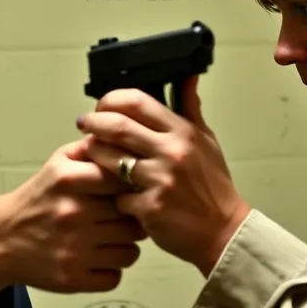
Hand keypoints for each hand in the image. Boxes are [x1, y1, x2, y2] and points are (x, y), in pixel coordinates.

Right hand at [0, 139, 144, 299]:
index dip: (132, 185)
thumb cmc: (38, 198)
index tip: (129, 189)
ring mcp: (73, 250)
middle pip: (132, 217)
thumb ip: (90, 149)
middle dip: (132, 216)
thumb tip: (123, 141)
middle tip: (121, 216)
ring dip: (125, 245)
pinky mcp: (73, 279)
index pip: (123, 178)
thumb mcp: (57, 163)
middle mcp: (72, 214)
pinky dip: (111, 269)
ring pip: (131, 250)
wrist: (1, 238)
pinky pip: (116, 277)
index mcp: (68, 180)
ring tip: (110, 237)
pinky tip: (99, 256)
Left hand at [75, 77, 249, 276]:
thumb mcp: (206, 141)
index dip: (111, 100)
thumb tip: (187, 76)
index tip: (101, 106)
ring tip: (90, 153)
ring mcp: (160, 181)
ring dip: (94, 154)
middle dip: (92, 122)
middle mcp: (171, 152)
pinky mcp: (150, 208)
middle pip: (116, 127)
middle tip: (83, 124)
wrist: (223, 230)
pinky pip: (117, 195)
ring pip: (109, 159)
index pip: (137, 102)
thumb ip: (190, 108)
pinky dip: (111, 194)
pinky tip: (111, 194)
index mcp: (183, 132)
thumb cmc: (213, 185)